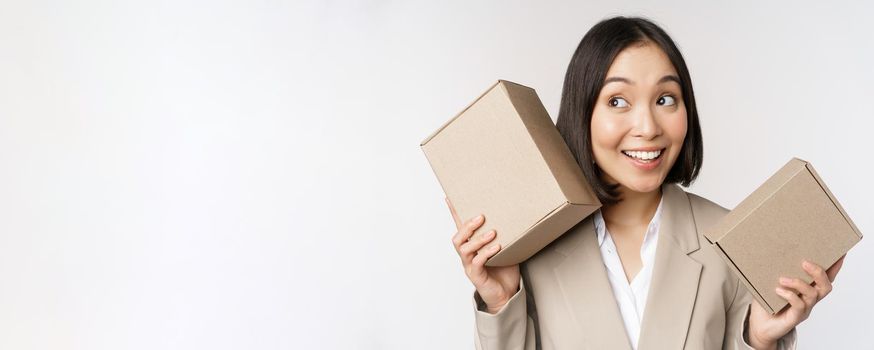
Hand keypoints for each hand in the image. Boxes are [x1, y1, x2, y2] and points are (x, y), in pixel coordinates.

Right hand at [447, 197, 519, 313]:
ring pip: (464, 249)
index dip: (453, 213)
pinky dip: (486, 253)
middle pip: (458, 238)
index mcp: (471, 246)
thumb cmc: (504, 270)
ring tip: (492, 233)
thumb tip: (515, 216)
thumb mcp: (505, 248)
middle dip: (468, 226)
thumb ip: (504, 234)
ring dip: (478, 239)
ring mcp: (470, 266)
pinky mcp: (476, 276)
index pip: (459, 227)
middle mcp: (467, 255)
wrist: (506, 294)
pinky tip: (497, 247)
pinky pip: (477, 263)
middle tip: (482, 217)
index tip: (449, 198)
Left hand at [747, 255, 845, 348]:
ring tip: (782, 279)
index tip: (839, 254)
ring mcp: (805, 309)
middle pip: (825, 286)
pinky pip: (799, 305)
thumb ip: (775, 272)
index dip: (834, 267)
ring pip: (813, 294)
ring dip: (799, 283)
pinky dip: (790, 295)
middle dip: (818, 273)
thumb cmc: (767, 303)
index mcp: (807, 289)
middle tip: (805, 262)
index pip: (826, 277)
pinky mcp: (796, 317)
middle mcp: (810, 299)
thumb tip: (771, 252)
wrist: (760, 325)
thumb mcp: (770, 284)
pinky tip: (778, 290)